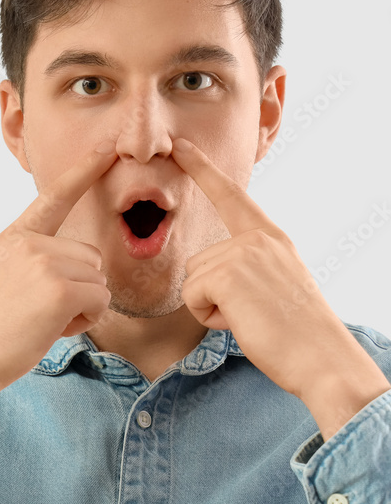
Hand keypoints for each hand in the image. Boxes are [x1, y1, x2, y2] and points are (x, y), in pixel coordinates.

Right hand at [0, 142, 116, 431]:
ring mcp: (43, 262)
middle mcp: (28, 242)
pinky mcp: (58, 289)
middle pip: (90, 256)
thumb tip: (78, 268)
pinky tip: (49, 331)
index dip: (83, 170)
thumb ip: (31, 263)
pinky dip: (83, 322)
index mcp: (12, 238)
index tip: (107, 147)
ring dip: (81, 308)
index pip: (53, 197)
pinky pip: (99, 302)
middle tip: (40, 313)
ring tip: (41, 323)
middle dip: (78, 288)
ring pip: (98, 280)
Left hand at [172, 137, 385, 403]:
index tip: (180, 145)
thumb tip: (215, 271)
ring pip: (192, 280)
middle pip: (197, 261)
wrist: (323, 359)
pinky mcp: (227, 274)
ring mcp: (243, 253)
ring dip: (211, 307)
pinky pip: (192, 296)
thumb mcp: (276, 284)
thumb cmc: (297, 333)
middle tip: (253, 312)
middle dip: (212, 295)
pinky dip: (209, 317)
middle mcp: (257, 239)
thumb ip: (249, 265)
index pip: (231, 196)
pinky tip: (242, 322)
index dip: (202, 169)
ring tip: (250, 317)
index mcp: (270, 238)